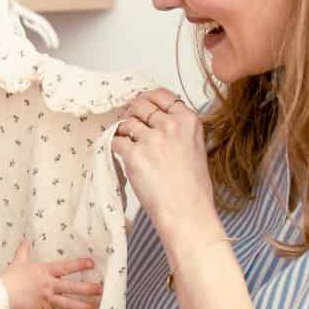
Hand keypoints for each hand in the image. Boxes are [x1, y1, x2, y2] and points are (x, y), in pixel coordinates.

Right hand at [0, 241, 101, 308]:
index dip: (79, 265)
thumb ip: (23, 252)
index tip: (92, 264)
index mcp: (45, 272)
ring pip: (69, 304)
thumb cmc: (9, 277)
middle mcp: (49, 286)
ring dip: (85, 307)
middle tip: (102, 290)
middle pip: (72, 287)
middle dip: (88, 289)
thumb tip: (24, 242)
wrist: (0, 294)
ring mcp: (47, 300)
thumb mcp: (18, 262)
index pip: (65, 267)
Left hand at [111, 89, 222, 248]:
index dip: (147, 99)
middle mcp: (171, 125)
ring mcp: (152, 139)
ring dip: (122, 131)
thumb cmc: (192, 188)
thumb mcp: (194, 148)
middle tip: (128, 123)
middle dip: (131, 112)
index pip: (162, 95)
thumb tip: (156, 121)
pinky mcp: (134, 154)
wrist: (187, 212)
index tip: (140, 105)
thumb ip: (178, 130)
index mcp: (189, 121)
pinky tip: (120, 155)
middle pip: (140, 104)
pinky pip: (115, 141)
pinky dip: (114, 146)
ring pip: (126, 122)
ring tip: (127, 144)